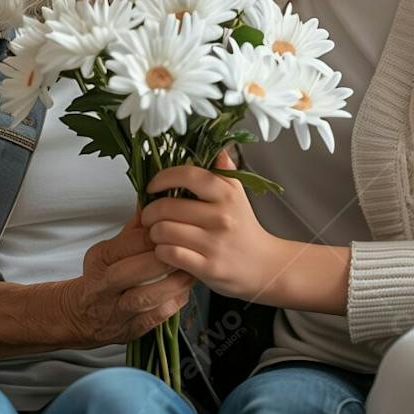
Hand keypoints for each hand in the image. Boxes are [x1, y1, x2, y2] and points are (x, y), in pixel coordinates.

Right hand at [62, 205, 197, 347]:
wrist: (81, 315)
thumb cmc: (104, 273)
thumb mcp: (112, 246)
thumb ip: (136, 227)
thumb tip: (159, 198)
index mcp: (100, 258)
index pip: (129, 243)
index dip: (156, 235)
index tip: (176, 227)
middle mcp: (103, 285)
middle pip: (134, 270)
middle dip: (164, 260)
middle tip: (189, 249)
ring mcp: (114, 310)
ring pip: (145, 297)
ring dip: (172, 283)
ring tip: (191, 271)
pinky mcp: (128, 330)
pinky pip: (154, 318)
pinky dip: (172, 304)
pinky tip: (184, 292)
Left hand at [141, 150, 283, 300]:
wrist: (264, 265)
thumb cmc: (245, 228)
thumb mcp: (238, 194)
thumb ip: (224, 170)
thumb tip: (216, 147)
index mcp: (226, 194)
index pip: (187, 175)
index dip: (162, 178)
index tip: (153, 186)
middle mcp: (221, 217)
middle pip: (167, 207)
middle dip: (150, 212)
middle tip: (149, 216)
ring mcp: (214, 243)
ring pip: (164, 231)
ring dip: (153, 232)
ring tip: (157, 233)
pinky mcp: (208, 267)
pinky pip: (170, 254)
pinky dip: (161, 251)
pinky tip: (166, 249)